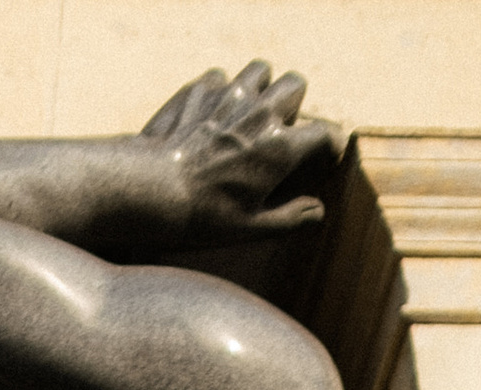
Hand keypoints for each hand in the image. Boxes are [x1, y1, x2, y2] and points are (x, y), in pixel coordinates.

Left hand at [138, 59, 336, 241]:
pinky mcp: (201, 89)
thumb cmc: (201, 215)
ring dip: (259, 86)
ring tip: (248, 108)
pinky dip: (220, 90)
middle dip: (292, 102)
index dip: (328, 143)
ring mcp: (230, 96)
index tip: (324, 152)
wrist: (152, 189)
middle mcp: (260, 113)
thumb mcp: (250, 228)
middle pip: (294, 84)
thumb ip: (290, 218)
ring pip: (260, 70)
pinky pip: (220, 77)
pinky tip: (211, 111)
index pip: (323, 132)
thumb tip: (318, 211)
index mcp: (279, 148)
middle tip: (279, 123)